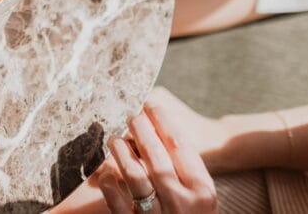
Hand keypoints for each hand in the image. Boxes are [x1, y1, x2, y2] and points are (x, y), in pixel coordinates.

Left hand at [98, 100, 217, 213]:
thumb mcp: (198, 196)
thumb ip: (183, 169)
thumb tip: (157, 126)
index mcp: (203, 193)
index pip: (182, 148)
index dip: (164, 122)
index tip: (150, 103)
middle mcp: (184, 205)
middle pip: (158, 160)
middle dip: (142, 133)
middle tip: (130, 114)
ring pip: (137, 179)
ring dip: (123, 155)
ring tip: (114, 139)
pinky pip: (120, 207)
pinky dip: (110, 190)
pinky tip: (104, 176)